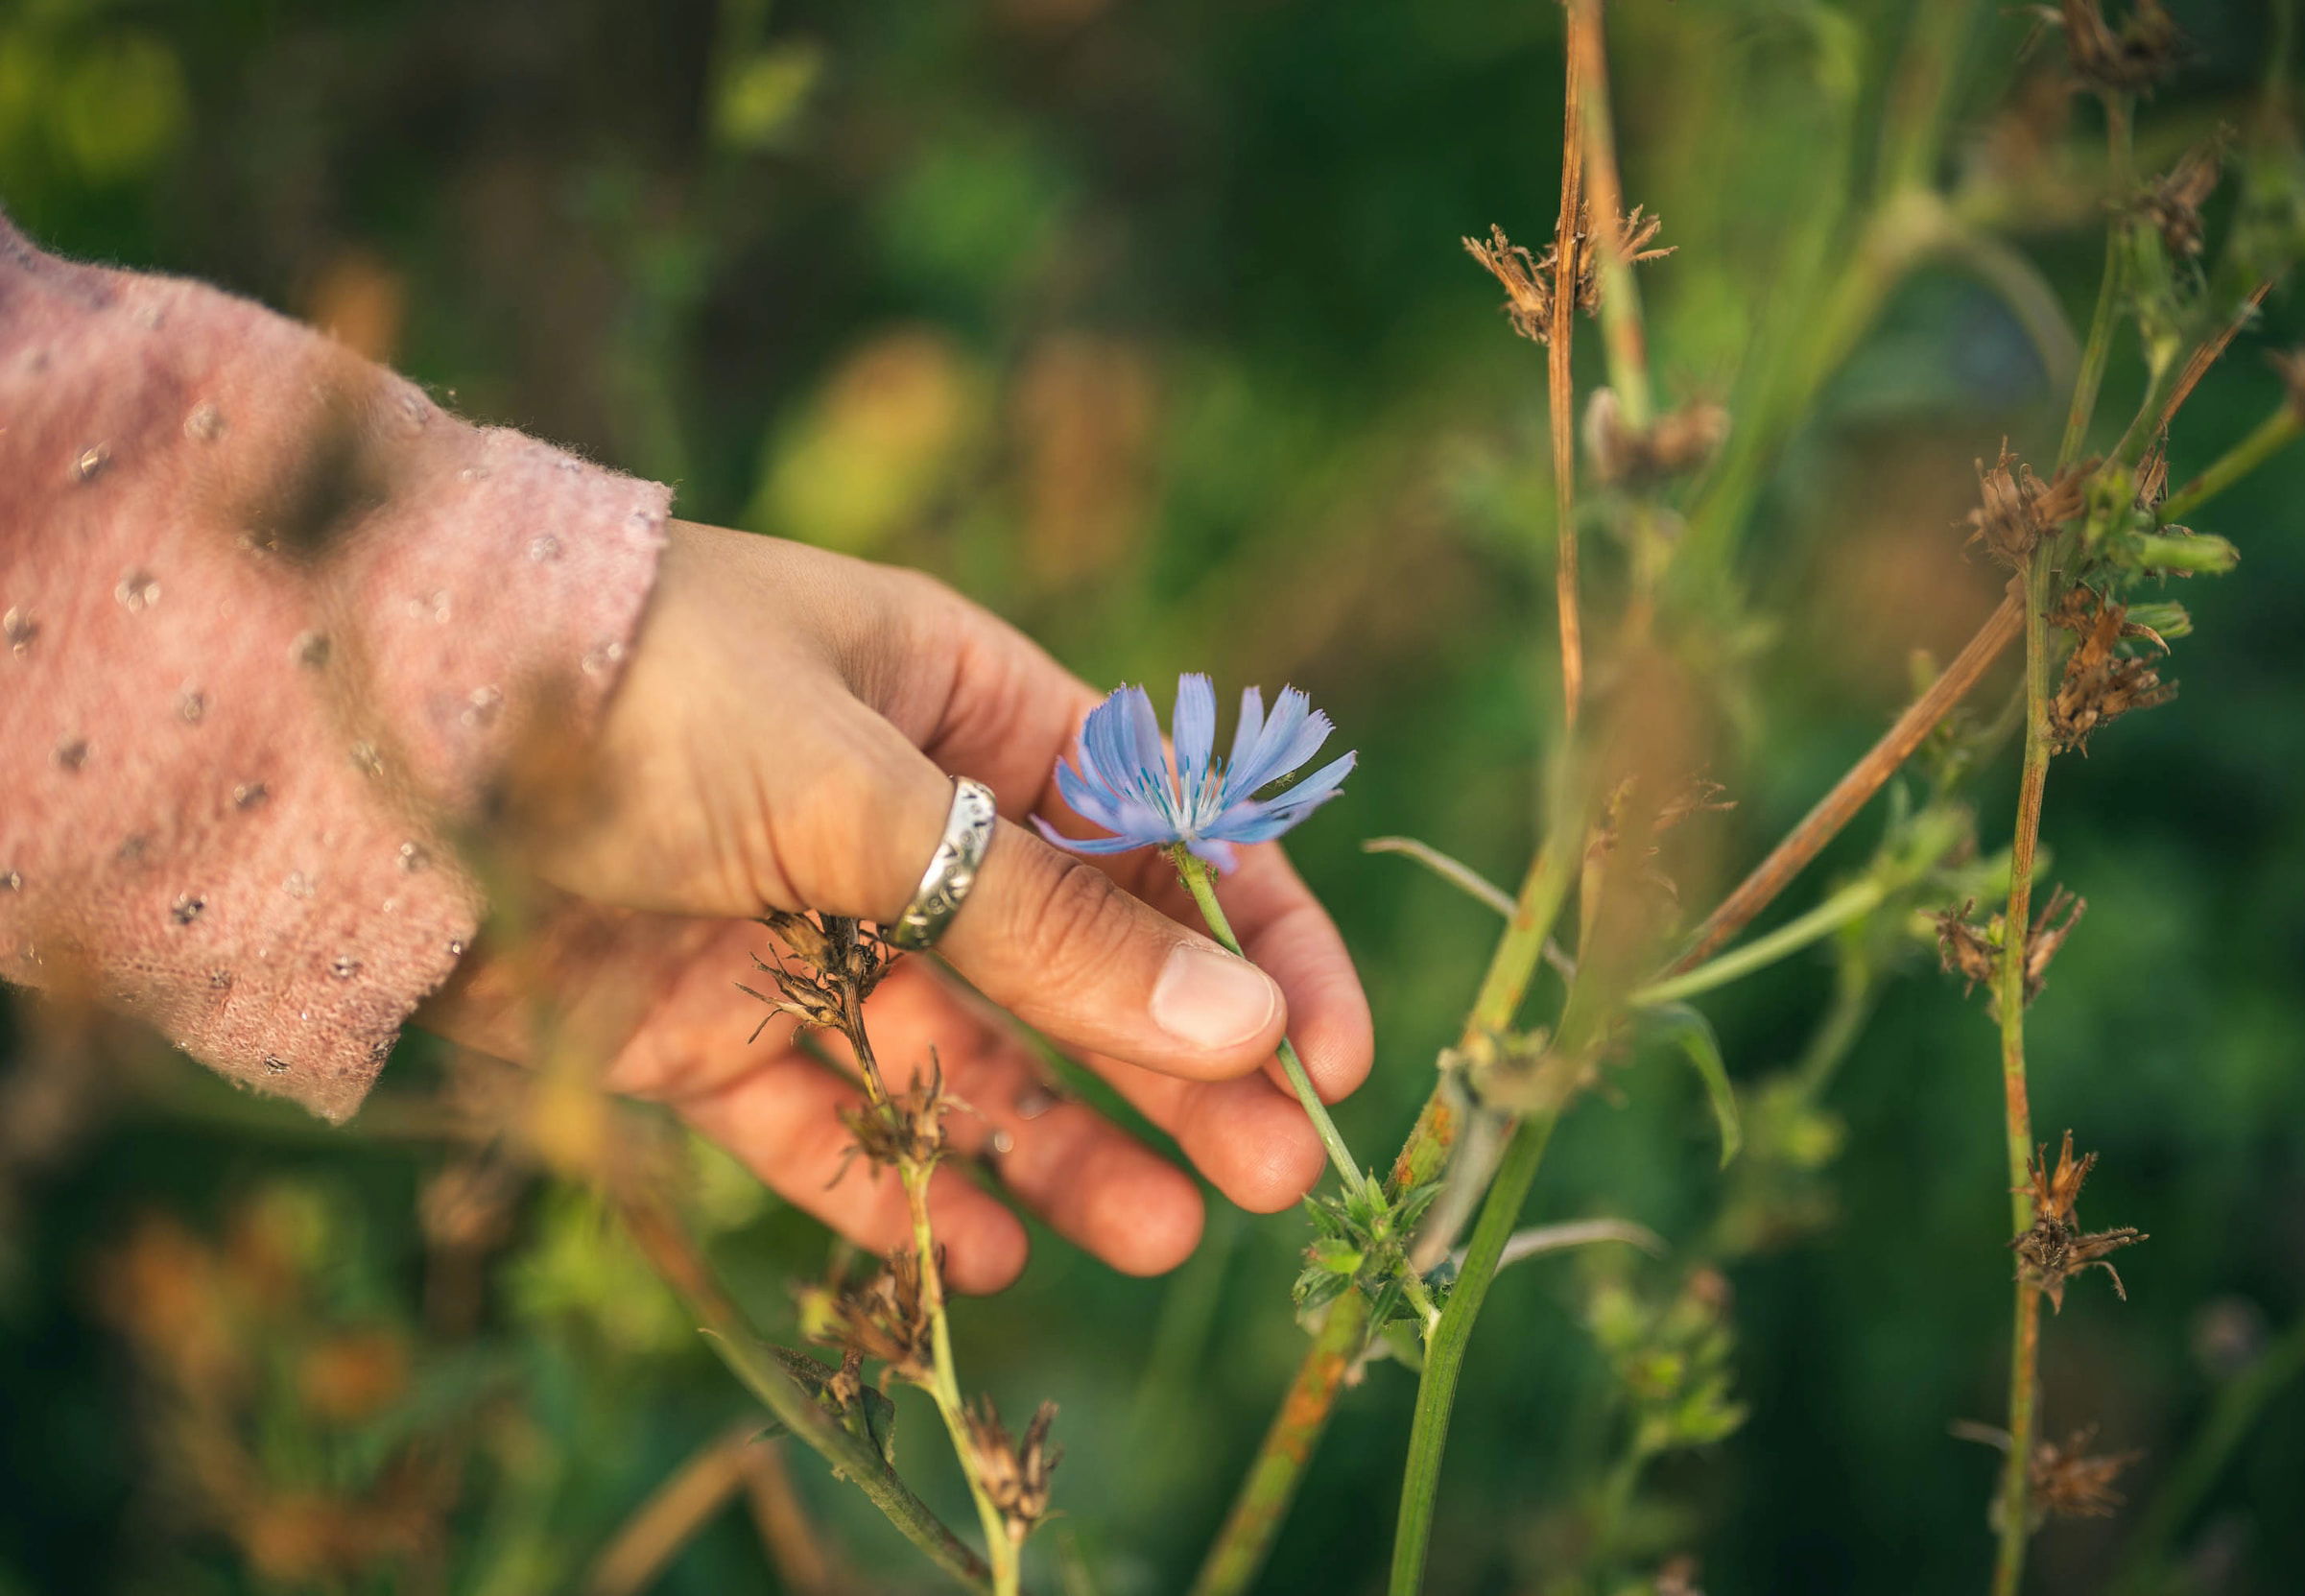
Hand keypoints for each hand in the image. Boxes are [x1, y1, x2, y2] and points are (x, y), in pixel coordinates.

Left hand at [421, 521, 1372, 1290]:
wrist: (370, 751)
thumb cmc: (642, 698)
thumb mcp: (868, 794)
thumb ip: (1048, 923)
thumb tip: (1240, 1027)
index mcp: (961, 702)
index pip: (1155, 824)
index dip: (1254, 938)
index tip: (1327, 1054)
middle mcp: (898, 818)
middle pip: (1077, 962)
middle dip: (1176, 1069)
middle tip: (1271, 1183)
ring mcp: (803, 929)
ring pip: (970, 1055)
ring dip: (1064, 1145)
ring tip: (1156, 1236)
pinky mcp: (707, 1028)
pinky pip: (835, 1122)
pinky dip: (907, 1188)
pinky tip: (989, 1257)